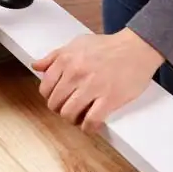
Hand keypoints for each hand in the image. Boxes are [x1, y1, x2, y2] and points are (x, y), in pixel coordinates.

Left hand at [32, 29, 163, 134]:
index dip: (50, 97)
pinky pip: (91, 121)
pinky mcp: (109, 98)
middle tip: (69, 108)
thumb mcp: (77, 43)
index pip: (45, 88)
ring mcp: (92, 87)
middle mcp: (76, 73)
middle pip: (55, 104)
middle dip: (60, 109)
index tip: (57, 98)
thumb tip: (36, 66)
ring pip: (69, 114)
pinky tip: (90, 124)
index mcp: (66, 59)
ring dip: (72, 119)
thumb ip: (54, 56)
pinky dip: (88, 127)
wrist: (136, 48)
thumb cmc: (108, 46)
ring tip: (79, 116)